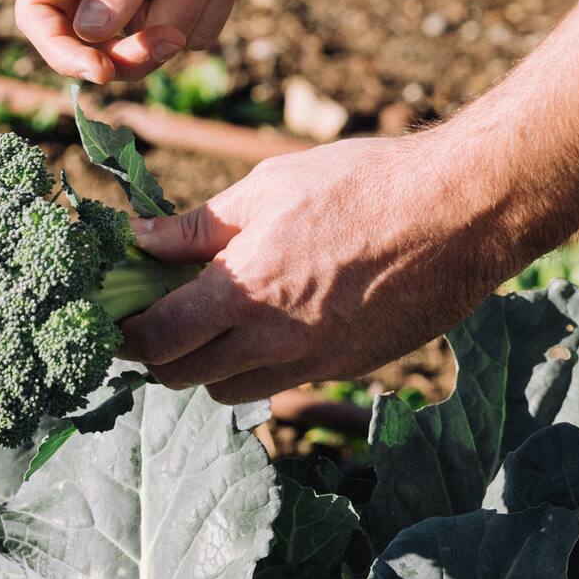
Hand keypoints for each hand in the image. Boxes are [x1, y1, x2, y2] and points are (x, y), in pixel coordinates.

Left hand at [118, 136, 522, 403]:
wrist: (460, 215)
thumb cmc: (364, 185)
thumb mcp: (269, 188)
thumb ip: (198, 226)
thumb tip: (140, 240)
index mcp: (242, 293)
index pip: (157, 342)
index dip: (127, 337)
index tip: (118, 319)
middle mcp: (272, 342)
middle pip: (183, 380)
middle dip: (159, 356)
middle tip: (156, 320)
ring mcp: (312, 363)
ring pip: (229, 393)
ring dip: (208, 368)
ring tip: (212, 323)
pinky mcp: (345, 369)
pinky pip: (280, 383)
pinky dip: (258, 367)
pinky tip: (268, 324)